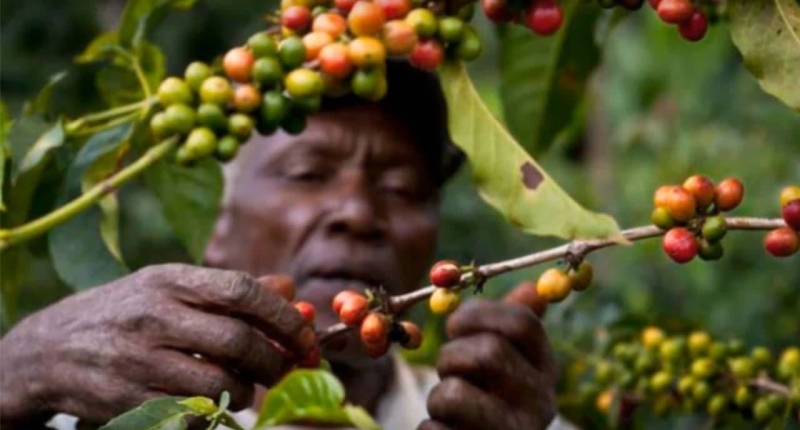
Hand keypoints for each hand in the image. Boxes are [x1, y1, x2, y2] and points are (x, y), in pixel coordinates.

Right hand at [0, 263, 314, 427]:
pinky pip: (191, 414)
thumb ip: (231, 290)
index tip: (306, 335)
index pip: (242, 290)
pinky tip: (216, 405)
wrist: (49, 347)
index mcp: (170, 281)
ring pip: (219, 383)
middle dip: (275, 361)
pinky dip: (216, 414)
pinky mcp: (128, 400)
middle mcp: (153, 316)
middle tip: (287, 369)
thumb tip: (291, 292)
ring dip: (248, 391)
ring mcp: (137, 360)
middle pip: (237, 341)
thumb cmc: (128, 311)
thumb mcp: (170, 286)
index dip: (283, 315)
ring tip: (247, 387)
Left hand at [418, 299, 557, 429]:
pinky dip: (430, 429)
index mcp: (546, 369)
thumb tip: (531, 288)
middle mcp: (540, 403)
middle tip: (449, 371)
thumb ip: (510, 327)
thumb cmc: (489, 399)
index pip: (522, 323)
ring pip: (454, 394)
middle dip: (451, 357)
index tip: (453, 325)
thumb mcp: (506, 363)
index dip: (479, 314)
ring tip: (450, 409)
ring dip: (437, 397)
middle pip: (487, 353)